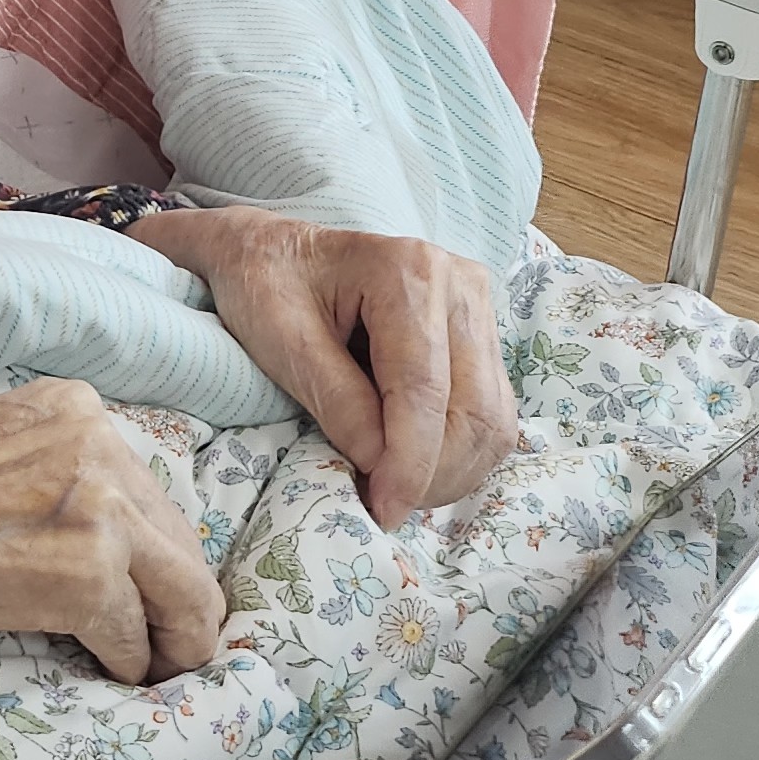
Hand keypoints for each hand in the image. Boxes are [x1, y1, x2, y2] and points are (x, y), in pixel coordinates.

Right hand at [0, 377, 225, 735]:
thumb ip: (57, 466)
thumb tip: (112, 522)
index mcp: (75, 406)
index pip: (151, 487)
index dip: (154, 549)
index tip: (150, 588)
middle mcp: (101, 442)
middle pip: (180, 539)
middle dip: (179, 600)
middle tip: (171, 647)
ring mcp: (100, 506)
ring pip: (183, 590)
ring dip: (172, 640)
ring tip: (154, 671)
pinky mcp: (87, 573)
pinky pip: (136, 636)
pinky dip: (128, 664)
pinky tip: (107, 673)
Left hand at [128, 207, 512, 527]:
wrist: (273, 249)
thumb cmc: (265, 285)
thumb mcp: (278, 336)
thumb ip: (333, 398)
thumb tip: (379, 463)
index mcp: (407, 270)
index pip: (424, 388)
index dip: (409, 462)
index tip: (382, 509)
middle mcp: (459, 283)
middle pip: (474, 409)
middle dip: (434, 474)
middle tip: (384, 507)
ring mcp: (477, 307)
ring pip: (493, 419)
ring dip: (453, 472)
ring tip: (397, 491)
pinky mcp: (481, 335)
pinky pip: (492, 413)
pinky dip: (462, 455)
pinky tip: (418, 468)